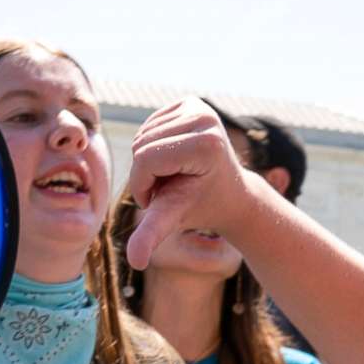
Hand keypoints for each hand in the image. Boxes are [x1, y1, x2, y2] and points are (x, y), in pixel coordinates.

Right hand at [124, 98, 263, 269]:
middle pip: (142, 145)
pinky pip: (148, 125)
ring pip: (141, 135)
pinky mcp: (189, 101)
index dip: (145, 184)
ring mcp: (198, 105)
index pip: (146, 159)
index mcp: (206, 143)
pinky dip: (153, 146)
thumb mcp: (175, 218)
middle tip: (170, 186)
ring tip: (173, 174)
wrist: (229, 193)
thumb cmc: (202, 207)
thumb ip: (153, 234)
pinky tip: (172, 158)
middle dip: (146, 173)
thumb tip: (135, 262)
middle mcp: (204, 116)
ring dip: (148, 162)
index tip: (163, 198)